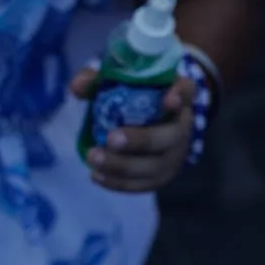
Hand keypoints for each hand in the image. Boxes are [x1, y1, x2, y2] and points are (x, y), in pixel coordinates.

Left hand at [70, 67, 195, 192]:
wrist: (152, 124)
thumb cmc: (135, 98)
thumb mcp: (118, 81)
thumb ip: (97, 80)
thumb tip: (77, 87)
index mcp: (177, 95)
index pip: (187, 90)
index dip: (180, 95)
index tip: (168, 100)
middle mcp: (182, 126)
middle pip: (170, 136)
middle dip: (141, 140)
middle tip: (111, 138)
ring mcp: (174, 154)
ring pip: (155, 166)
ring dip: (122, 165)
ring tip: (93, 158)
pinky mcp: (161, 176)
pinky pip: (143, 185)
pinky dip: (118, 183)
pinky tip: (95, 175)